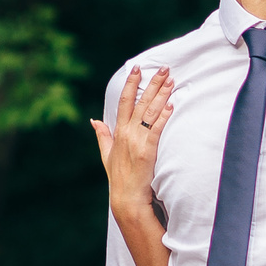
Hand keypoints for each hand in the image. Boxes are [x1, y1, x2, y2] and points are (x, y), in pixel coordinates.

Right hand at [100, 65, 175, 226]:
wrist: (126, 198)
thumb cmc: (119, 177)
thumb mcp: (106, 154)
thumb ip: (102, 135)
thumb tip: (94, 120)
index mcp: (118, 131)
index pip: (124, 101)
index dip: (131, 84)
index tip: (137, 69)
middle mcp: (126, 133)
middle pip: (140, 102)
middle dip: (153, 83)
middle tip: (164, 68)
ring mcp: (136, 141)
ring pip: (150, 112)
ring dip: (162, 94)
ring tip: (171, 80)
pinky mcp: (147, 151)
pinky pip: (156, 130)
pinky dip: (164, 116)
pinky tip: (171, 105)